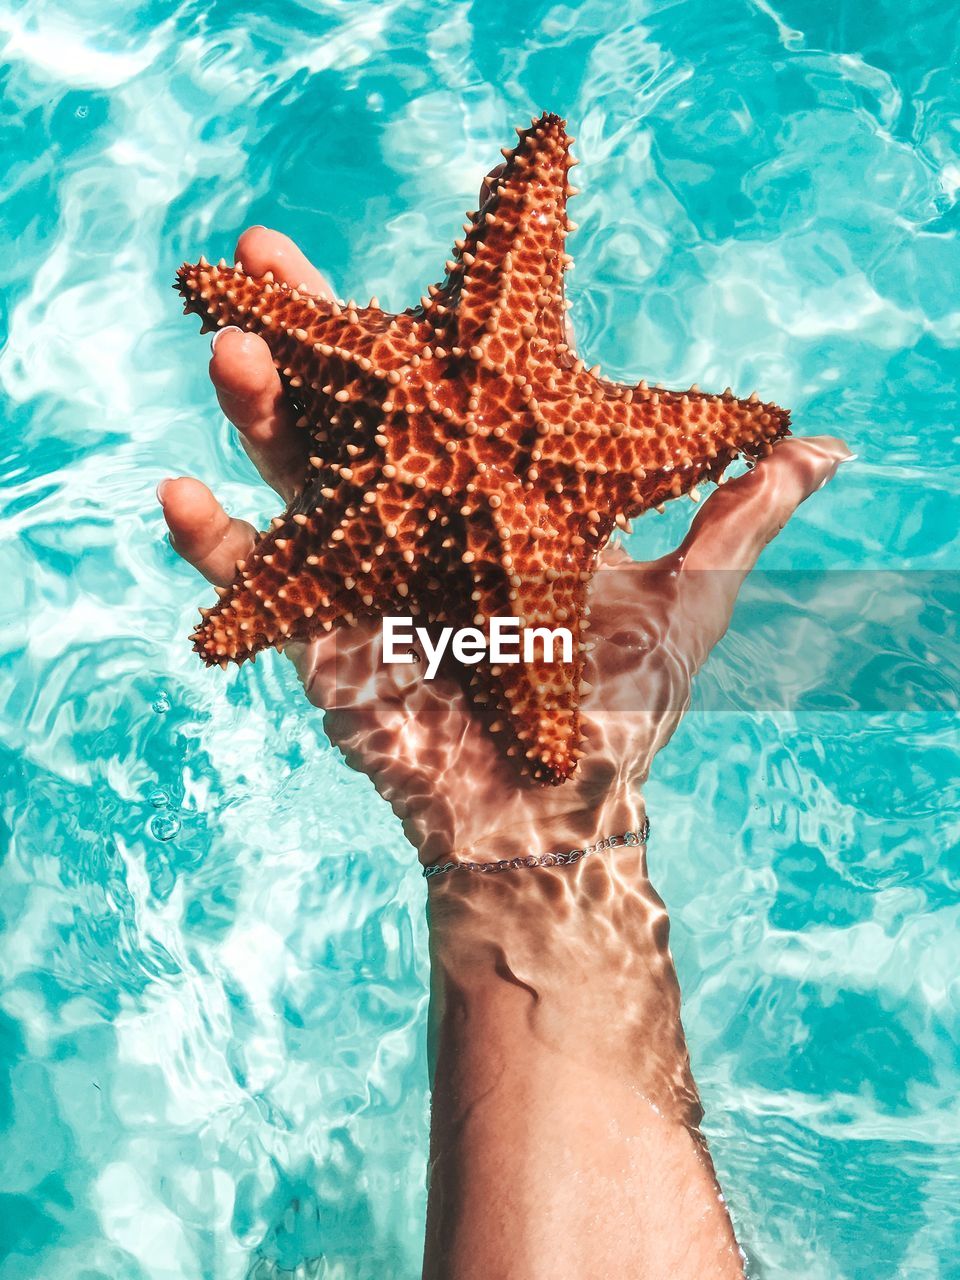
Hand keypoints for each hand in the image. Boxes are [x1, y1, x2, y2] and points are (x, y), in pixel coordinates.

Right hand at [160, 226, 849, 867]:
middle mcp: (418, 519)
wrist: (559, 808)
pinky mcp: (322, 635)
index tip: (400, 261)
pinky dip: (212, 546)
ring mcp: (364, 572)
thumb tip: (818, 446)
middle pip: (353, 410)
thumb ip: (736, 516)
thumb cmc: (620, 707)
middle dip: (312, 336)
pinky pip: (255, 584)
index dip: (417, 327)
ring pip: (295, 475)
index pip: (443, 391)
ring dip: (256, 412)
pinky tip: (176, 495)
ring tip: (231, 348)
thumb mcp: (684, 595)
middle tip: (272, 253)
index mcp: (489, 495)